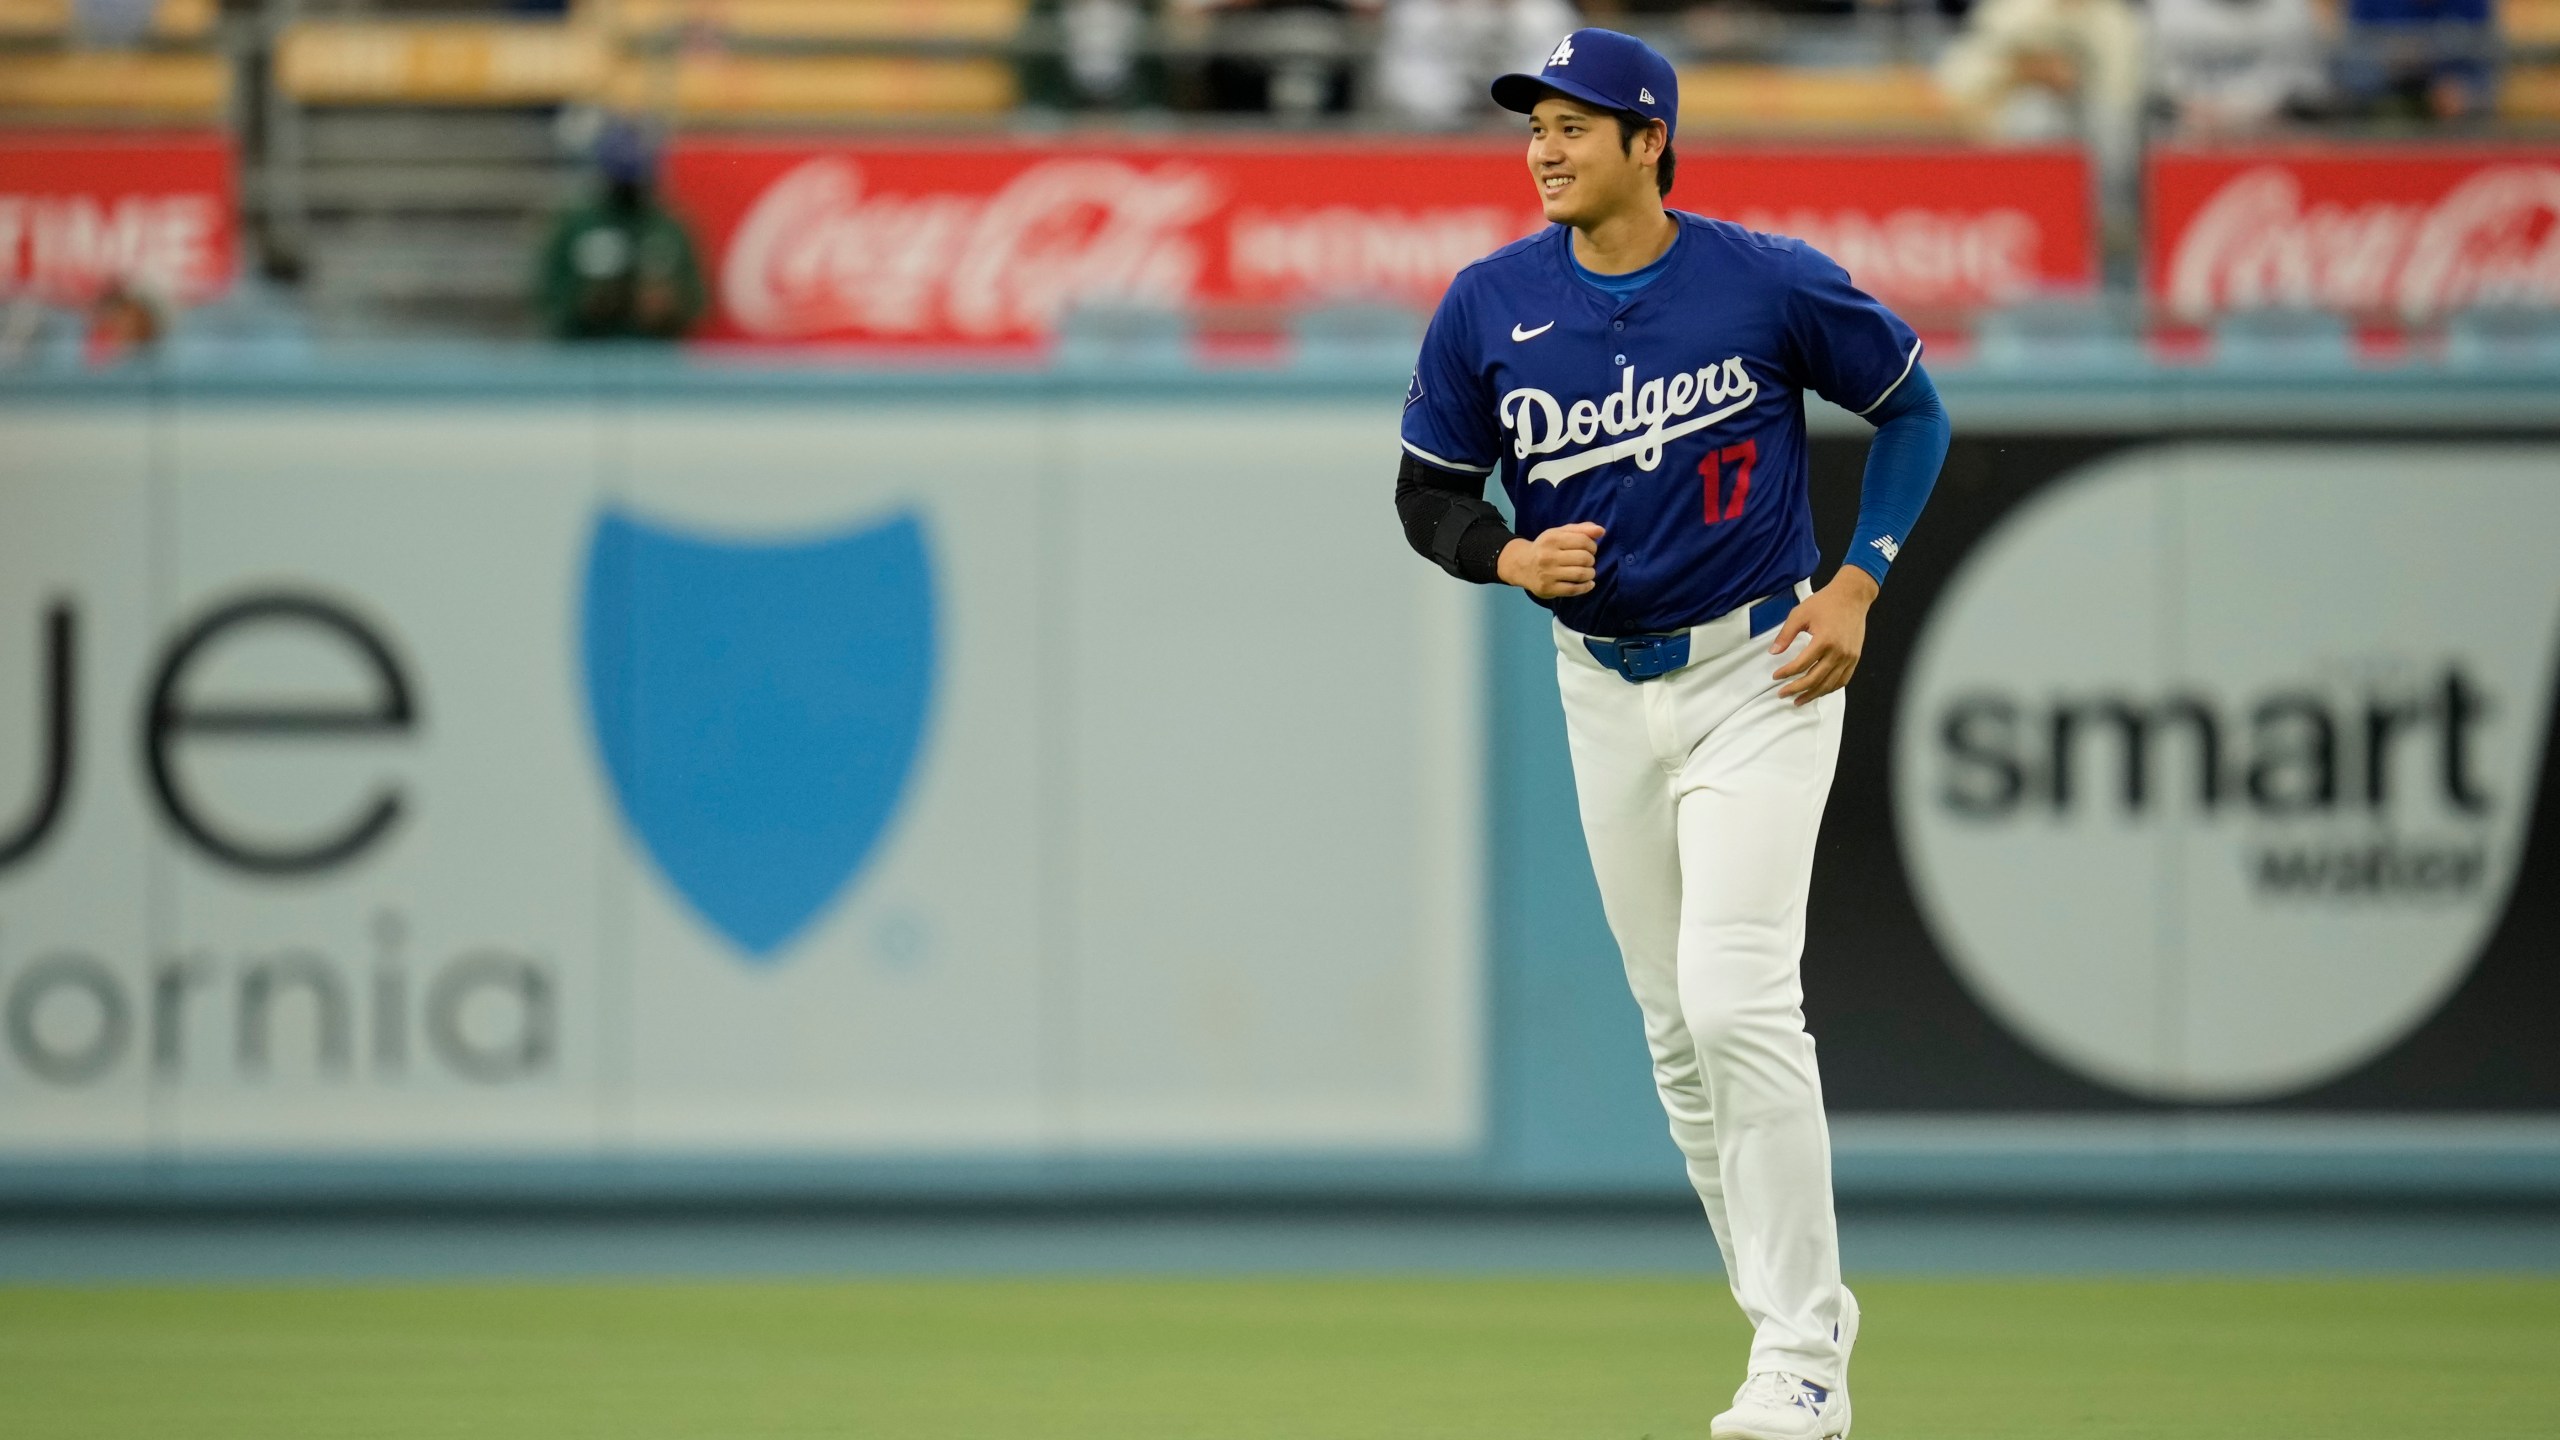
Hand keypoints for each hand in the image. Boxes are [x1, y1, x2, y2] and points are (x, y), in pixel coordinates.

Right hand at [1497, 523, 1603, 597]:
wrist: (1522, 565)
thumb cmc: (1546, 547)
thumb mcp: (1560, 533)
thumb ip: (1582, 529)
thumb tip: (1601, 531)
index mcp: (1552, 539)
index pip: (1583, 541)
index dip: (1593, 546)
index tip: (1590, 549)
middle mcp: (1548, 556)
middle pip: (1584, 558)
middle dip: (1591, 560)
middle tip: (1587, 561)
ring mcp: (1547, 574)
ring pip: (1581, 574)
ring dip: (1590, 573)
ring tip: (1588, 572)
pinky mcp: (1548, 589)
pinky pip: (1574, 589)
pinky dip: (1586, 587)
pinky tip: (1588, 583)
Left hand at [1770, 568, 1876, 705]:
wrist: (1852, 596)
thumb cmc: (1825, 603)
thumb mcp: (1800, 614)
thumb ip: (1786, 635)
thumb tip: (1773, 652)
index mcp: (1824, 640)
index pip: (1801, 665)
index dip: (1786, 673)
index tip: (1775, 677)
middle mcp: (1838, 652)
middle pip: (1815, 679)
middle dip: (1796, 689)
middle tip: (1782, 694)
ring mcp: (1849, 657)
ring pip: (1829, 684)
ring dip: (1813, 694)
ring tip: (1798, 700)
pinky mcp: (1855, 658)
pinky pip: (1842, 680)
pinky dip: (1830, 689)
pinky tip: (1819, 692)